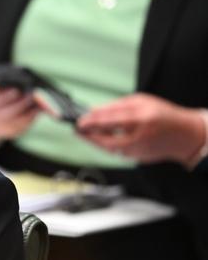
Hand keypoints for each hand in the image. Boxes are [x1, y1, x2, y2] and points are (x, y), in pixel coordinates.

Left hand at [76, 93, 204, 165]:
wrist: (183, 136)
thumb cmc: (162, 115)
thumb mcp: (140, 101)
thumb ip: (116, 106)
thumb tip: (94, 110)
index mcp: (140, 119)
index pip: (109, 121)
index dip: (91, 122)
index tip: (79, 122)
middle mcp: (138, 137)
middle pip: (105, 140)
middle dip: (88, 136)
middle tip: (77, 130)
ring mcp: (137, 150)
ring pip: (108, 148)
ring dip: (94, 141)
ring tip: (84, 133)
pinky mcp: (136, 158)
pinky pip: (115, 151)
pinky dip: (106, 145)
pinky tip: (98, 138)